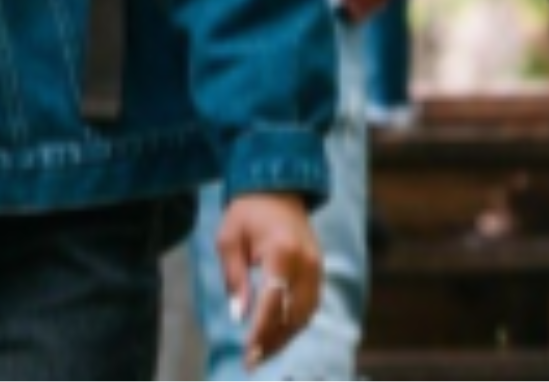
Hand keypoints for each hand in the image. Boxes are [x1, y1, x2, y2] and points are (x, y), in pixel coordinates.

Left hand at [215, 192, 321, 369]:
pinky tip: (278, 333)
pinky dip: (295, 323)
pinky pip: (310, 306)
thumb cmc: (246, 213)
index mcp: (282, 252)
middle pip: (292, 315)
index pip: (273, 303)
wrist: (277, 187)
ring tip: (262, 352)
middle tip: (252, 361)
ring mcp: (317, 267)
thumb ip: (234, 278)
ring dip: (285, 337)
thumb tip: (240, 317)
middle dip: (273, 342)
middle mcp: (306, 263)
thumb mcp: (229, 239)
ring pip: (304, 315)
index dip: (261, 333)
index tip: (248, 355)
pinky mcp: (320, 270)